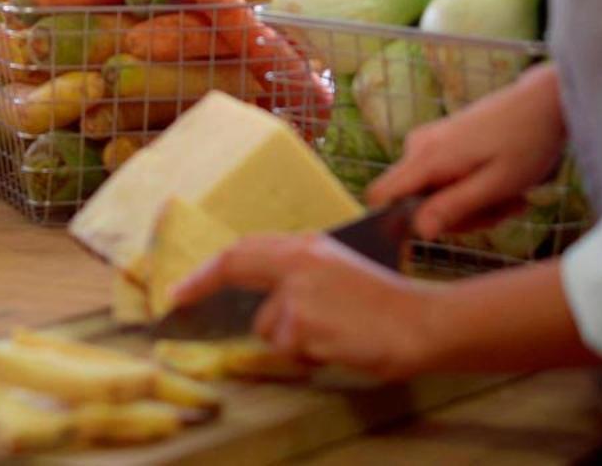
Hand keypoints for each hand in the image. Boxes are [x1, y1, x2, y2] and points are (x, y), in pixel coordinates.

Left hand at [169, 234, 441, 381]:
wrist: (422, 322)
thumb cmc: (385, 302)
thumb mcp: (338, 270)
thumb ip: (299, 274)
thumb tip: (262, 296)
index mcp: (307, 247)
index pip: (243, 250)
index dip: (206, 269)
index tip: (180, 288)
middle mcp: (298, 265)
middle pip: (236, 272)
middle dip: (202, 287)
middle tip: (179, 301)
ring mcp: (300, 295)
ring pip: (268, 328)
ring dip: (290, 339)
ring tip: (330, 333)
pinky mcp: (307, 326)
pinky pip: (290, 350)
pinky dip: (308, 355)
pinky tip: (337, 345)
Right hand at [367, 63, 567, 239]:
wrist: (542, 104)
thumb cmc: (525, 144)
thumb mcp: (495, 185)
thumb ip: (454, 207)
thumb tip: (419, 232)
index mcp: (426, 157)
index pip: (381, 194)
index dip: (398, 221)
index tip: (440, 229)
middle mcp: (418, 146)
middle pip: (415, 202)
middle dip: (459, 215)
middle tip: (501, 211)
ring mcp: (428, 142)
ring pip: (435, 193)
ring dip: (473, 204)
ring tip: (511, 197)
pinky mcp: (441, 142)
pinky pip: (445, 179)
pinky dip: (473, 188)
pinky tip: (502, 184)